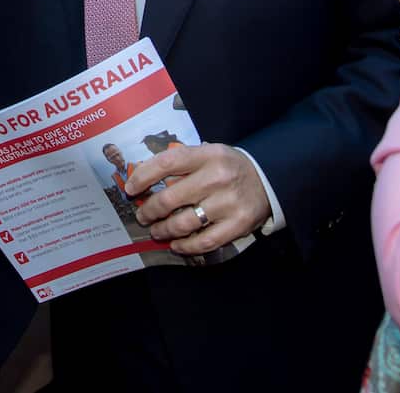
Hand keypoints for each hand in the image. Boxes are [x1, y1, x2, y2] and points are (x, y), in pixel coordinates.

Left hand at [128, 144, 269, 255]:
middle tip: (142, 215)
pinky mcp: (238, 225)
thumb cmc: (227, 166)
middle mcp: (217, 177)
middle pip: (170, 198)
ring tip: (156, 231)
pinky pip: (204, 241)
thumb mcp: (207, 154)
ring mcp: (228, 202)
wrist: (269, 179)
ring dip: (163, 230)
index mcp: (207, 155)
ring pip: (183, 223)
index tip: (130, 188)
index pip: (165, 164)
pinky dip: (185, 246)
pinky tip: (176, 244)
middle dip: (149, 210)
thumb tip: (143, 177)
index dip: (142, 177)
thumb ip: (180, 163)